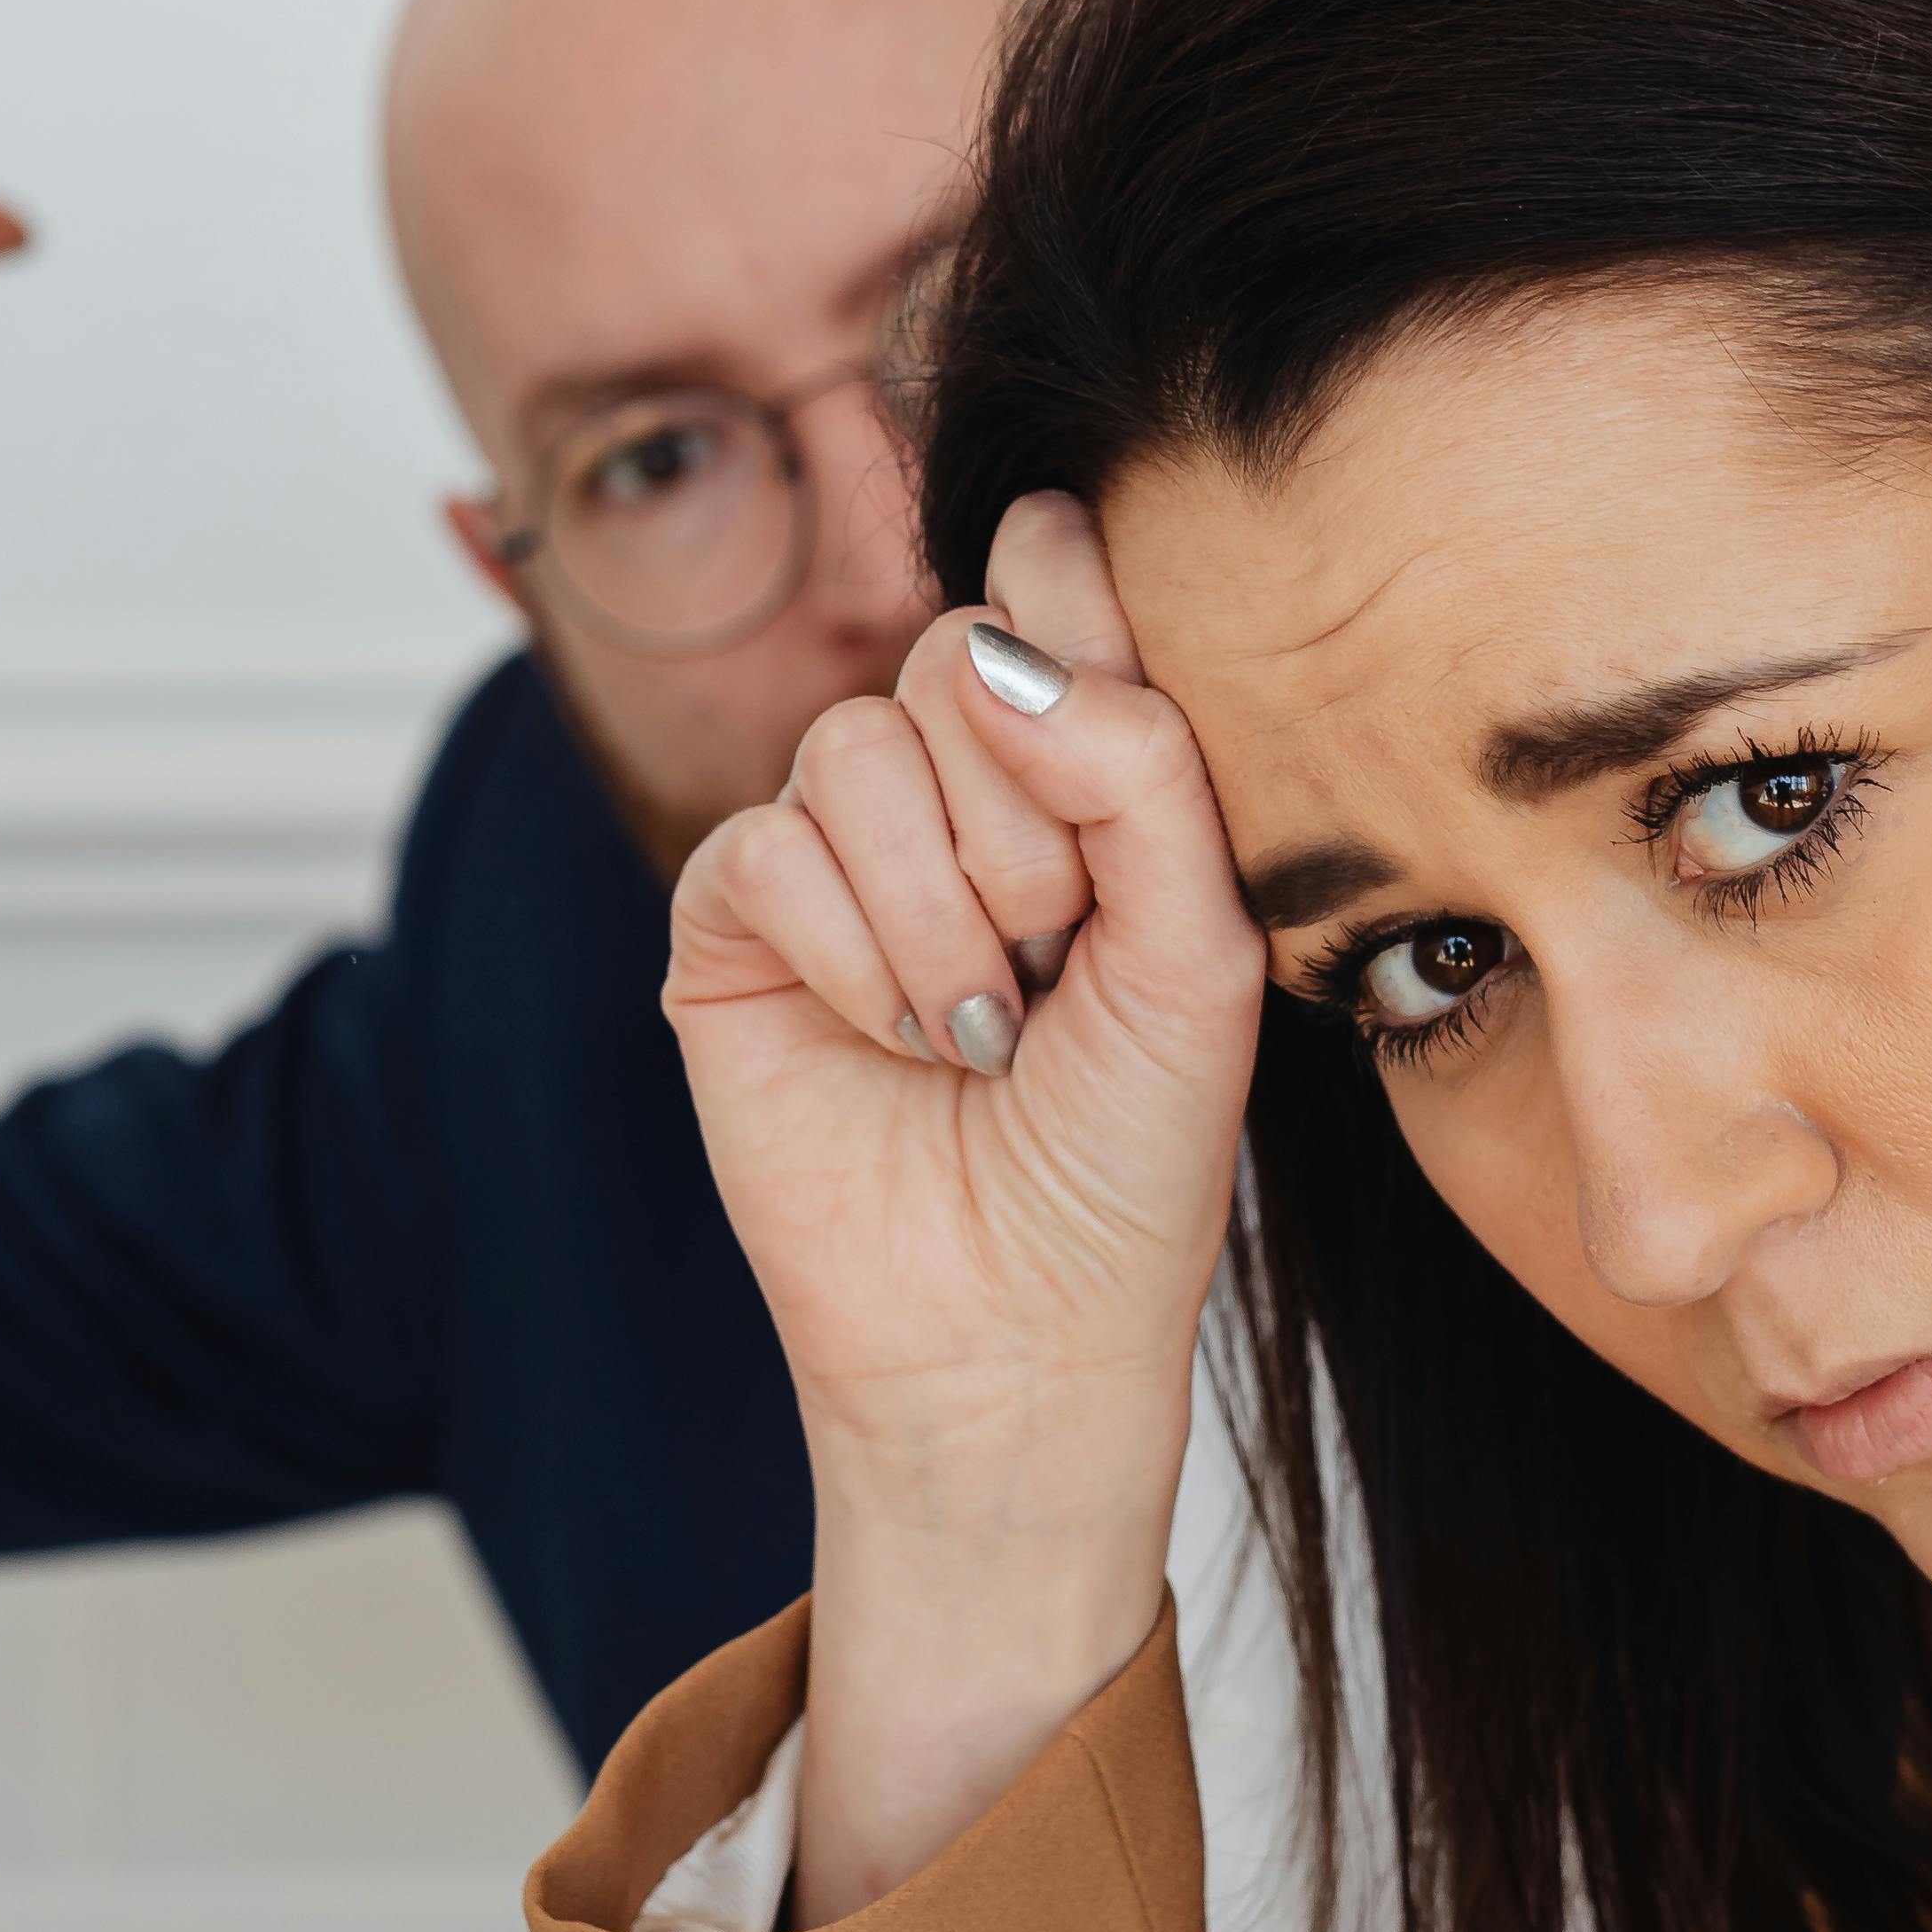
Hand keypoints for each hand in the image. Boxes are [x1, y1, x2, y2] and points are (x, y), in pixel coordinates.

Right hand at [665, 491, 1263, 1916]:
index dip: (1076, 609)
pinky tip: (894, 1039)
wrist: (1021, 1337)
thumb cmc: (1127, 1160)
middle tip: (1054, 960)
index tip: (1109, 714)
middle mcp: (947, 795)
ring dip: (937, 908)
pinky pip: (764, 847)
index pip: (1059, 594)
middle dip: (1023, 821)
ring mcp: (830, 856)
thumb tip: (998, 643)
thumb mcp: (1198, 955)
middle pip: (950, 653)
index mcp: (1075, 778)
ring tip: (977, 1031)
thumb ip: (1141, 772)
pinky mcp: (732, 928)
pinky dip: (850, 950)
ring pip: (850, 748)